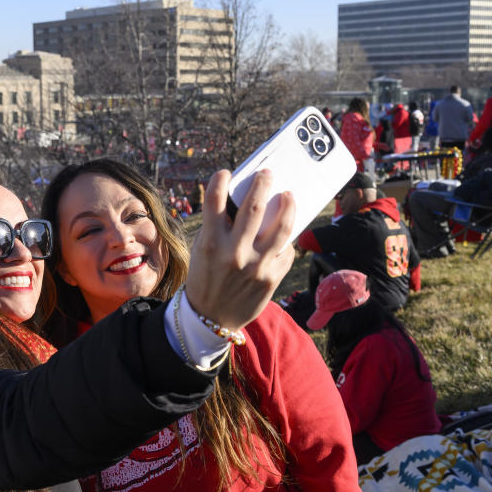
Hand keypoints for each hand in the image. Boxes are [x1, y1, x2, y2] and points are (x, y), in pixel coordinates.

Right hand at [183, 169, 294, 331]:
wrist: (212, 318)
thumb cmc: (205, 278)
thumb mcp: (202, 251)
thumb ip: (218, 228)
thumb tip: (240, 202)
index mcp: (211, 243)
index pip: (214, 201)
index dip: (220, 180)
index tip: (225, 172)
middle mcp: (234, 252)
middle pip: (254, 207)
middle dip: (263, 183)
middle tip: (267, 174)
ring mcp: (256, 265)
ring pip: (281, 226)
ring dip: (288, 205)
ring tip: (288, 195)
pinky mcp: (272, 277)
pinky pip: (285, 250)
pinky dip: (285, 240)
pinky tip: (283, 235)